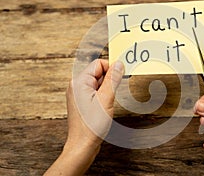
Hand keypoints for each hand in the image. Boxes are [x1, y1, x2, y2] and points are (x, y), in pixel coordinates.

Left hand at [45, 59, 123, 175]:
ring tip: (108, 102)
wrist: (83, 145)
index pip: (98, 64)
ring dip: (107, 88)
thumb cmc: (91, 125)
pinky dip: (103, 95)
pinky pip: (95, 91)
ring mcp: (79, 94)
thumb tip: (119, 64)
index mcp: (79, 82)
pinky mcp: (82, 101)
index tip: (121, 76)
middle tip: (114, 92)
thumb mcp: (106, 99)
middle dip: (110, 79)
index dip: (111, 68)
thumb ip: (113, 79)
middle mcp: (77, 86)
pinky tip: (105, 106)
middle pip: (98, 72)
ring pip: (98, 82)